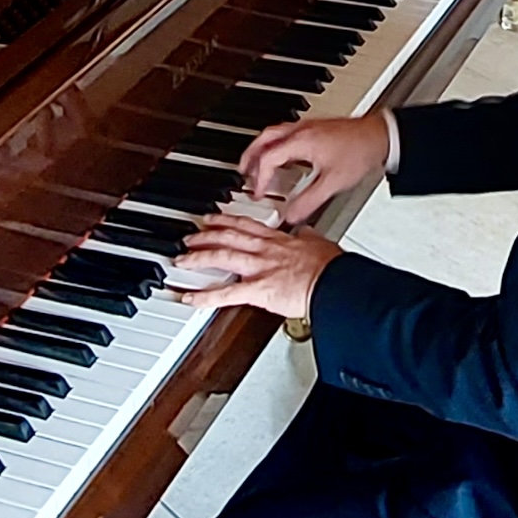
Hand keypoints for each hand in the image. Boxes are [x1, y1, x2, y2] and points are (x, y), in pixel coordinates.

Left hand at [176, 216, 341, 317]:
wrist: (335, 283)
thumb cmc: (331, 268)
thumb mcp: (319, 242)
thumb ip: (308, 237)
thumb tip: (307, 232)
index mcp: (278, 239)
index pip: (245, 225)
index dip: (225, 220)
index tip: (213, 218)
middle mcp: (264, 249)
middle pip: (227, 236)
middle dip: (205, 235)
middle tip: (189, 236)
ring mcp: (258, 268)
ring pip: (221, 256)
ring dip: (198, 256)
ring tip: (182, 259)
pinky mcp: (258, 290)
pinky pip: (225, 294)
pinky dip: (205, 296)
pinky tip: (190, 298)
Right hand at [241, 114, 390, 225]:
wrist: (380, 135)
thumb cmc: (360, 152)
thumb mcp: (333, 183)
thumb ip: (309, 202)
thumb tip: (291, 216)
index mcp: (300, 142)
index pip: (268, 159)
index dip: (260, 178)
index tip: (258, 193)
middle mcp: (301, 131)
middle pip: (264, 139)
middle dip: (250, 157)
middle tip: (244, 172)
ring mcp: (308, 127)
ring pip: (274, 134)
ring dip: (262, 149)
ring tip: (257, 164)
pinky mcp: (316, 128)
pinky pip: (286, 133)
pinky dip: (276, 145)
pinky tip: (283, 157)